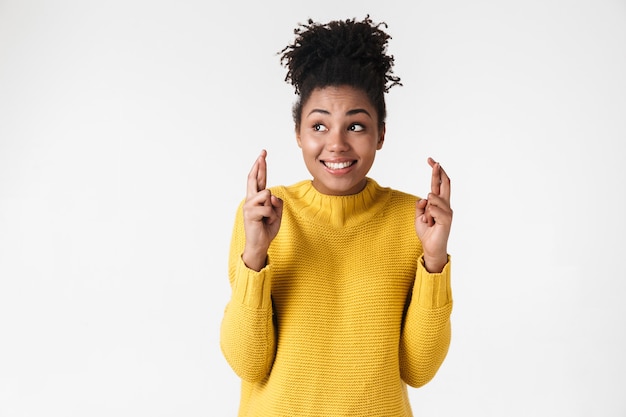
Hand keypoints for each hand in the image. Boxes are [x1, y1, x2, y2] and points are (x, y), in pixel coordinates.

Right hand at [242, 150, 282, 270]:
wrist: (260, 244)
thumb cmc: (267, 228)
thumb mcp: (277, 213)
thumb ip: (277, 202)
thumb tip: (271, 195)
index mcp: (257, 198)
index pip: (259, 179)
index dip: (261, 167)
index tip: (262, 155)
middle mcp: (251, 199)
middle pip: (254, 178)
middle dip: (259, 165)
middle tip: (262, 154)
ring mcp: (249, 205)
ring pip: (267, 194)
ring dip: (272, 208)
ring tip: (267, 218)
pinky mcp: (250, 213)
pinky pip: (268, 208)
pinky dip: (271, 217)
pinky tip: (265, 223)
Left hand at [415, 157, 452, 272]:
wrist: (431, 247)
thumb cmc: (427, 232)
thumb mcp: (418, 216)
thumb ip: (420, 205)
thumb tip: (425, 198)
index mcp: (439, 203)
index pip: (438, 184)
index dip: (435, 172)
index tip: (431, 161)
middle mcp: (446, 205)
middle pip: (443, 184)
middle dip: (437, 172)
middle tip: (433, 161)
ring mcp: (447, 212)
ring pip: (433, 198)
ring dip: (426, 210)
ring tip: (429, 221)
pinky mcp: (446, 219)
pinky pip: (432, 209)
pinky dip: (428, 216)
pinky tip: (431, 223)